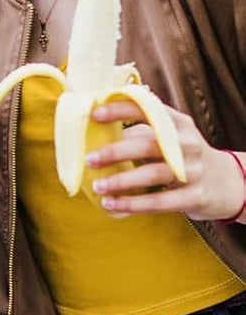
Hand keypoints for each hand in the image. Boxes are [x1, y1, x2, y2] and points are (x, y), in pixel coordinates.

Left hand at [88, 101, 245, 220]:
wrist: (226, 183)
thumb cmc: (181, 156)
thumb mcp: (169, 137)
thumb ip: (139, 133)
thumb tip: (92, 136)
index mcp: (178, 124)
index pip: (150, 110)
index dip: (122, 110)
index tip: (95, 114)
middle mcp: (188, 144)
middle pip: (149, 144)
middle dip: (116, 152)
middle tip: (89, 159)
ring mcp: (193, 171)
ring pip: (154, 175)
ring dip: (122, 181)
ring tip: (97, 186)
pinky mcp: (195, 196)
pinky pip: (160, 201)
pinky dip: (133, 203)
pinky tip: (111, 203)